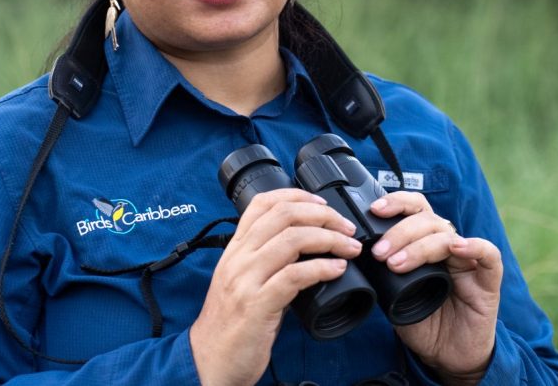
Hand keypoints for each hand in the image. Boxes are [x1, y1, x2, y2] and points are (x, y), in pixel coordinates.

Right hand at [190, 189, 361, 385]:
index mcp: (236, 248)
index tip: (323, 203)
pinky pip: (295, 275)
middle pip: (284, 215)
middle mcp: (239, 257)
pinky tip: (338, 269)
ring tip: (349, 247)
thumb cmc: (231, 324)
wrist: (208, 362)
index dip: (297, 195)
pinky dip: (322, 267)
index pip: (263, 203)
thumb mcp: (243, 281)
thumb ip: (268, 261)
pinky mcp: (257, 304)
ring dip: (330, 239)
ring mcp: (246, 279)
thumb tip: (308, 251)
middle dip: (323, 215)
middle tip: (346, 227)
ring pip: (293, 239)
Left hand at [369, 192, 502, 385]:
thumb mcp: (396, 295)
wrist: (448, 357)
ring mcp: (468, 261)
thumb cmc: (424, 323)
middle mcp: (448, 246)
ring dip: (420, 246)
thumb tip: (361, 256)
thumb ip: (385, 274)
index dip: (397, 204)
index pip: (415, 211)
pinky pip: (489, 255)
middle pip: (427, 220)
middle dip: (400, 232)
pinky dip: (474, 246)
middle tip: (380, 253)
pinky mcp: (488, 281)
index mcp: (426, 244)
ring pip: (448, 235)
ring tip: (397, 264)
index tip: (375, 211)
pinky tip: (456, 248)